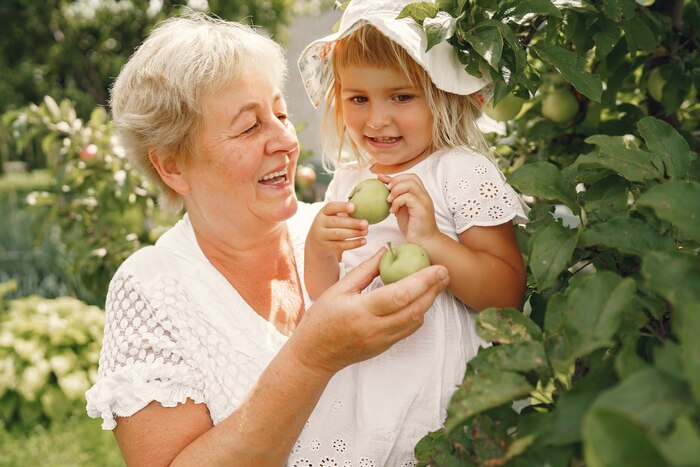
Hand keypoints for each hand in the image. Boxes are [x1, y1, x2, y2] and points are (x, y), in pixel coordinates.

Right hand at [289, 248, 449, 374]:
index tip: (438, 268)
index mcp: (362, 310)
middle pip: (414, 309)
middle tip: (446, 273)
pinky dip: (417, 314)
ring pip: (415, 321)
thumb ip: (364, 271)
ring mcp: (382, 340)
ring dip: (429, 302)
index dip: (423, 281)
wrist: (315, 354)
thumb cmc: (322, 318)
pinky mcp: (385, 347)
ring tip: (436, 284)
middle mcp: (375, 328)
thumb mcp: (339, 289)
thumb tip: (385, 252)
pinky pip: (408, 330)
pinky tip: (420, 301)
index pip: (400, 295)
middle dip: (433, 290)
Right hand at [306, 201, 368, 259]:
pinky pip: (340, 245)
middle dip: (353, 223)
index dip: (342, 206)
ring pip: (338, 234)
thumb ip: (344, 213)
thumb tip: (364, 211)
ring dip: (354, 233)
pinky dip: (353, 244)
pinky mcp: (326, 247)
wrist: (317, 243)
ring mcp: (321, 236)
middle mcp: (319, 223)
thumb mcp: (332, 217)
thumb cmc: (331, 226)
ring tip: (366, 232)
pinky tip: (363, 241)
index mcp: (323, 212)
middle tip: (366, 224)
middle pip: (336, 221)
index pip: (330, 207)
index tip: (354, 207)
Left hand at [379, 173, 438, 245]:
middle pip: (411, 177)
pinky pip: (408, 197)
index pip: (411, 177)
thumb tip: (384, 188)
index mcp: (420, 194)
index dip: (395, 177)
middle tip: (386, 191)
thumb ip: (396, 198)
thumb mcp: (402, 209)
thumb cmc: (413, 227)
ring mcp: (424, 201)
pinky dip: (397, 202)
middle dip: (395, 181)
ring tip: (389, 201)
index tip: (381, 179)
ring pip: (410, 184)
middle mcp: (424, 196)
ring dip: (396, 190)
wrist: (424, 243)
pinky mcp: (422, 209)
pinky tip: (393, 211)